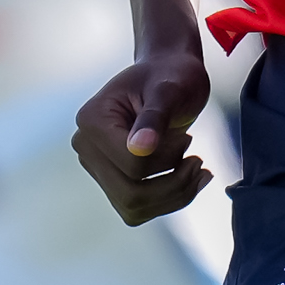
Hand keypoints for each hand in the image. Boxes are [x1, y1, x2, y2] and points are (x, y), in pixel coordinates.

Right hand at [73, 44, 214, 226]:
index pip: (133, 164)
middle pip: (130, 194)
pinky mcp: (111, 179)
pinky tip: (190, 180)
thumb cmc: (172, 76)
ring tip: (197, 170)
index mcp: (92, 121)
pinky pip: (137, 208)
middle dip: (174, 185)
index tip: (188, 138)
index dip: (169, 158)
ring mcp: (96, 166)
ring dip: (173, 196)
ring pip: (133, 209)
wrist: (169, 75)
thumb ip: (155, 117)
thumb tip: (139, 148)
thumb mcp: (170, 90)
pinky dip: (168, 200)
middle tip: (199, 162)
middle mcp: (85, 146)